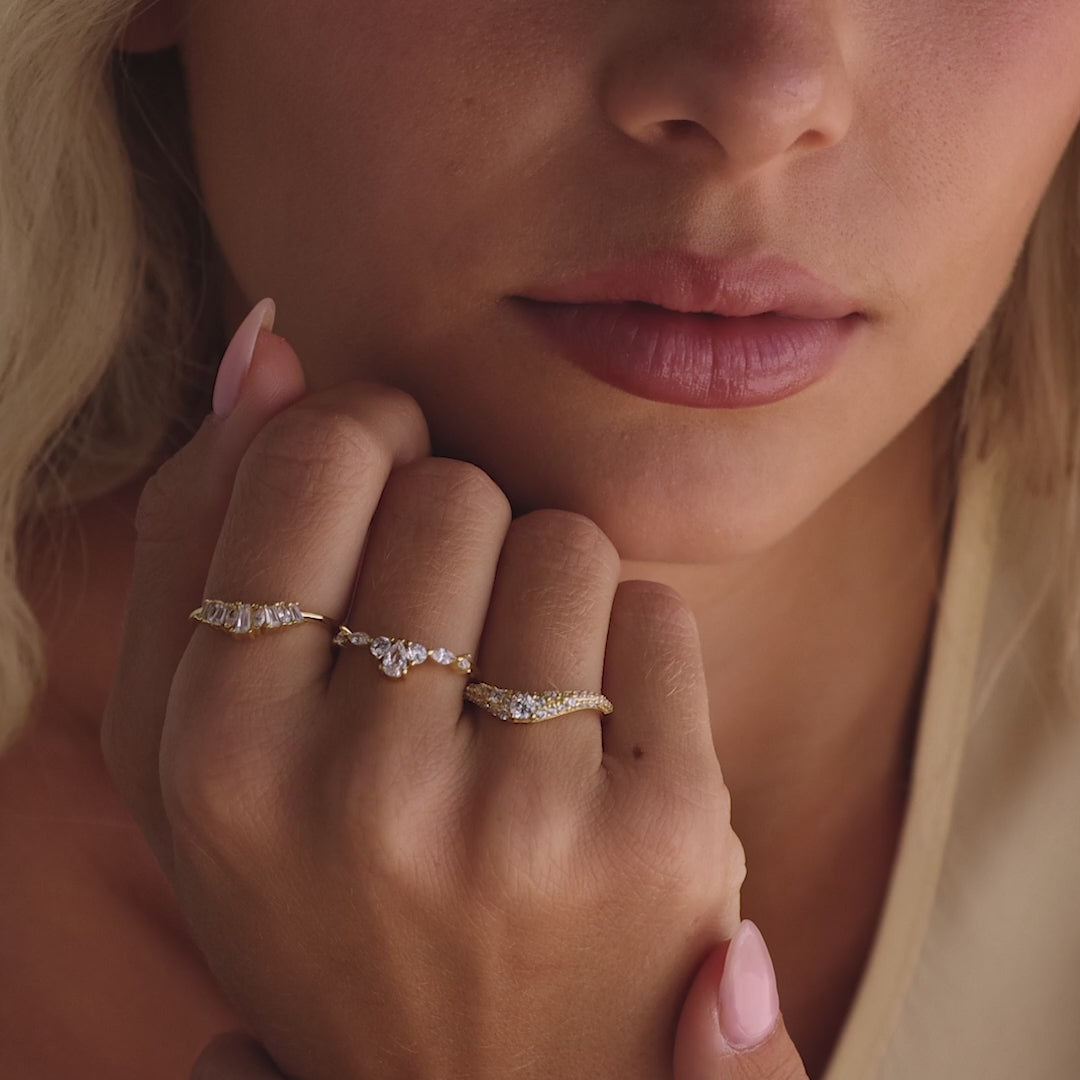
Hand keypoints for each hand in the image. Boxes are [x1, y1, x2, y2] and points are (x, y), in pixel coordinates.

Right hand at [102, 312, 756, 1078]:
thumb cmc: (330, 884)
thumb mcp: (204, 739)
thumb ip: (200, 532)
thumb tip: (265, 337)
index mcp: (217, 748)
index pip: (316, 453)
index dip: (366, 441)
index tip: (384, 487)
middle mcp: (358, 786)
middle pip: (452, 488)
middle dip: (457, 537)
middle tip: (443, 653)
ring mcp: (517, 815)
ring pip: (563, 538)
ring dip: (547, 595)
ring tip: (516, 714)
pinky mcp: (657, 832)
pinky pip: (658, 613)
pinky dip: (633, 654)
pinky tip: (595, 755)